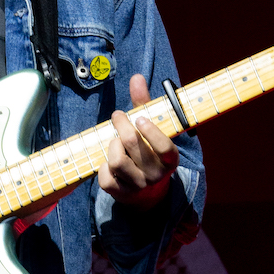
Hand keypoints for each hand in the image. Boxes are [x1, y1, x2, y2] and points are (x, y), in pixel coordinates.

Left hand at [98, 74, 178, 210]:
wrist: (148, 194)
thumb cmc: (149, 152)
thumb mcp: (152, 130)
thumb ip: (145, 105)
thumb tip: (136, 77)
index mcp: (170, 160)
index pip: (164, 147)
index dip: (151, 130)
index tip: (139, 118)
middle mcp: (157, 175)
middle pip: (132, 145)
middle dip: (121, 126)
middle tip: (118, 116)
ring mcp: (139, 187)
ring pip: (117, 161)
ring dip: (112, 145)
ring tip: (115, 141)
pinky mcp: (122, 196)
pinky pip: (106, 179)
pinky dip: (103, 166)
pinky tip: (108, 161)